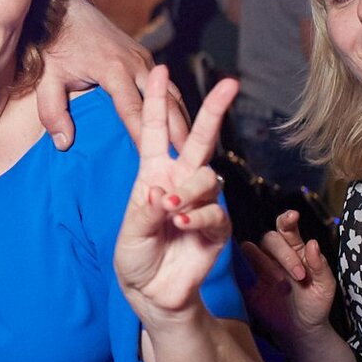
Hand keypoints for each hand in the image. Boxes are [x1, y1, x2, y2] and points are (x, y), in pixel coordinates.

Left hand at [34, 0, 187, 152]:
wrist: (64, 11)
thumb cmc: (54, 47)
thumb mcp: (47, 79)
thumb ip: (53, 112)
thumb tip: (64, 144)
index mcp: (112, 69)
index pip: (132, 109)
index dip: (144, 135)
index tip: (155, 159)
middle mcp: (135, 63)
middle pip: (164, 103)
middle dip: (179, 133)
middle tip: (192, 163)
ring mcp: (144, 59)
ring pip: (173, 95)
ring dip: (185, 122)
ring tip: (196, 152)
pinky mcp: (146, 59)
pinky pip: (168, 87)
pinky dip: (178, 109)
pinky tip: (185, 130)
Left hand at [114, 67, 234, 326]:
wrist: (152, 292)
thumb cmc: (136, 255)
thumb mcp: (130, 231)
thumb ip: (145, 212)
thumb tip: (163, 194)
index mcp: (153, 173)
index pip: (153, 131)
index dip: (155, 101)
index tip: (158, 69)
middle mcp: (180, 182)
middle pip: (200, 139)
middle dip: (214, 110)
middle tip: (230, 84)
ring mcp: (201, 203)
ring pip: (207, 178)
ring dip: (189, 191)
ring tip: (169, 211)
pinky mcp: (217, 227)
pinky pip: (215, 212)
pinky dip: (198, 216)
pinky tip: (182, 225)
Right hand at [240, 209, 336, 350]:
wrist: (301, 331)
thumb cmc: (315, 305)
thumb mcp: (325, 287)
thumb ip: (321, 266)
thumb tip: (313, 243)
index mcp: (295, 250)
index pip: (286, 228)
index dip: (287, 220)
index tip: (293, 216)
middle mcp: (274, 255)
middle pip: (269, 238)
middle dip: (284, 254)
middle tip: (299, 275)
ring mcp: (258, 268)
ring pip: (250, 249)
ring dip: (264, 262)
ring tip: (281, 284)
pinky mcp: (245, 283)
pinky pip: (236, 269)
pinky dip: (242, 270)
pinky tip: (255, 282)